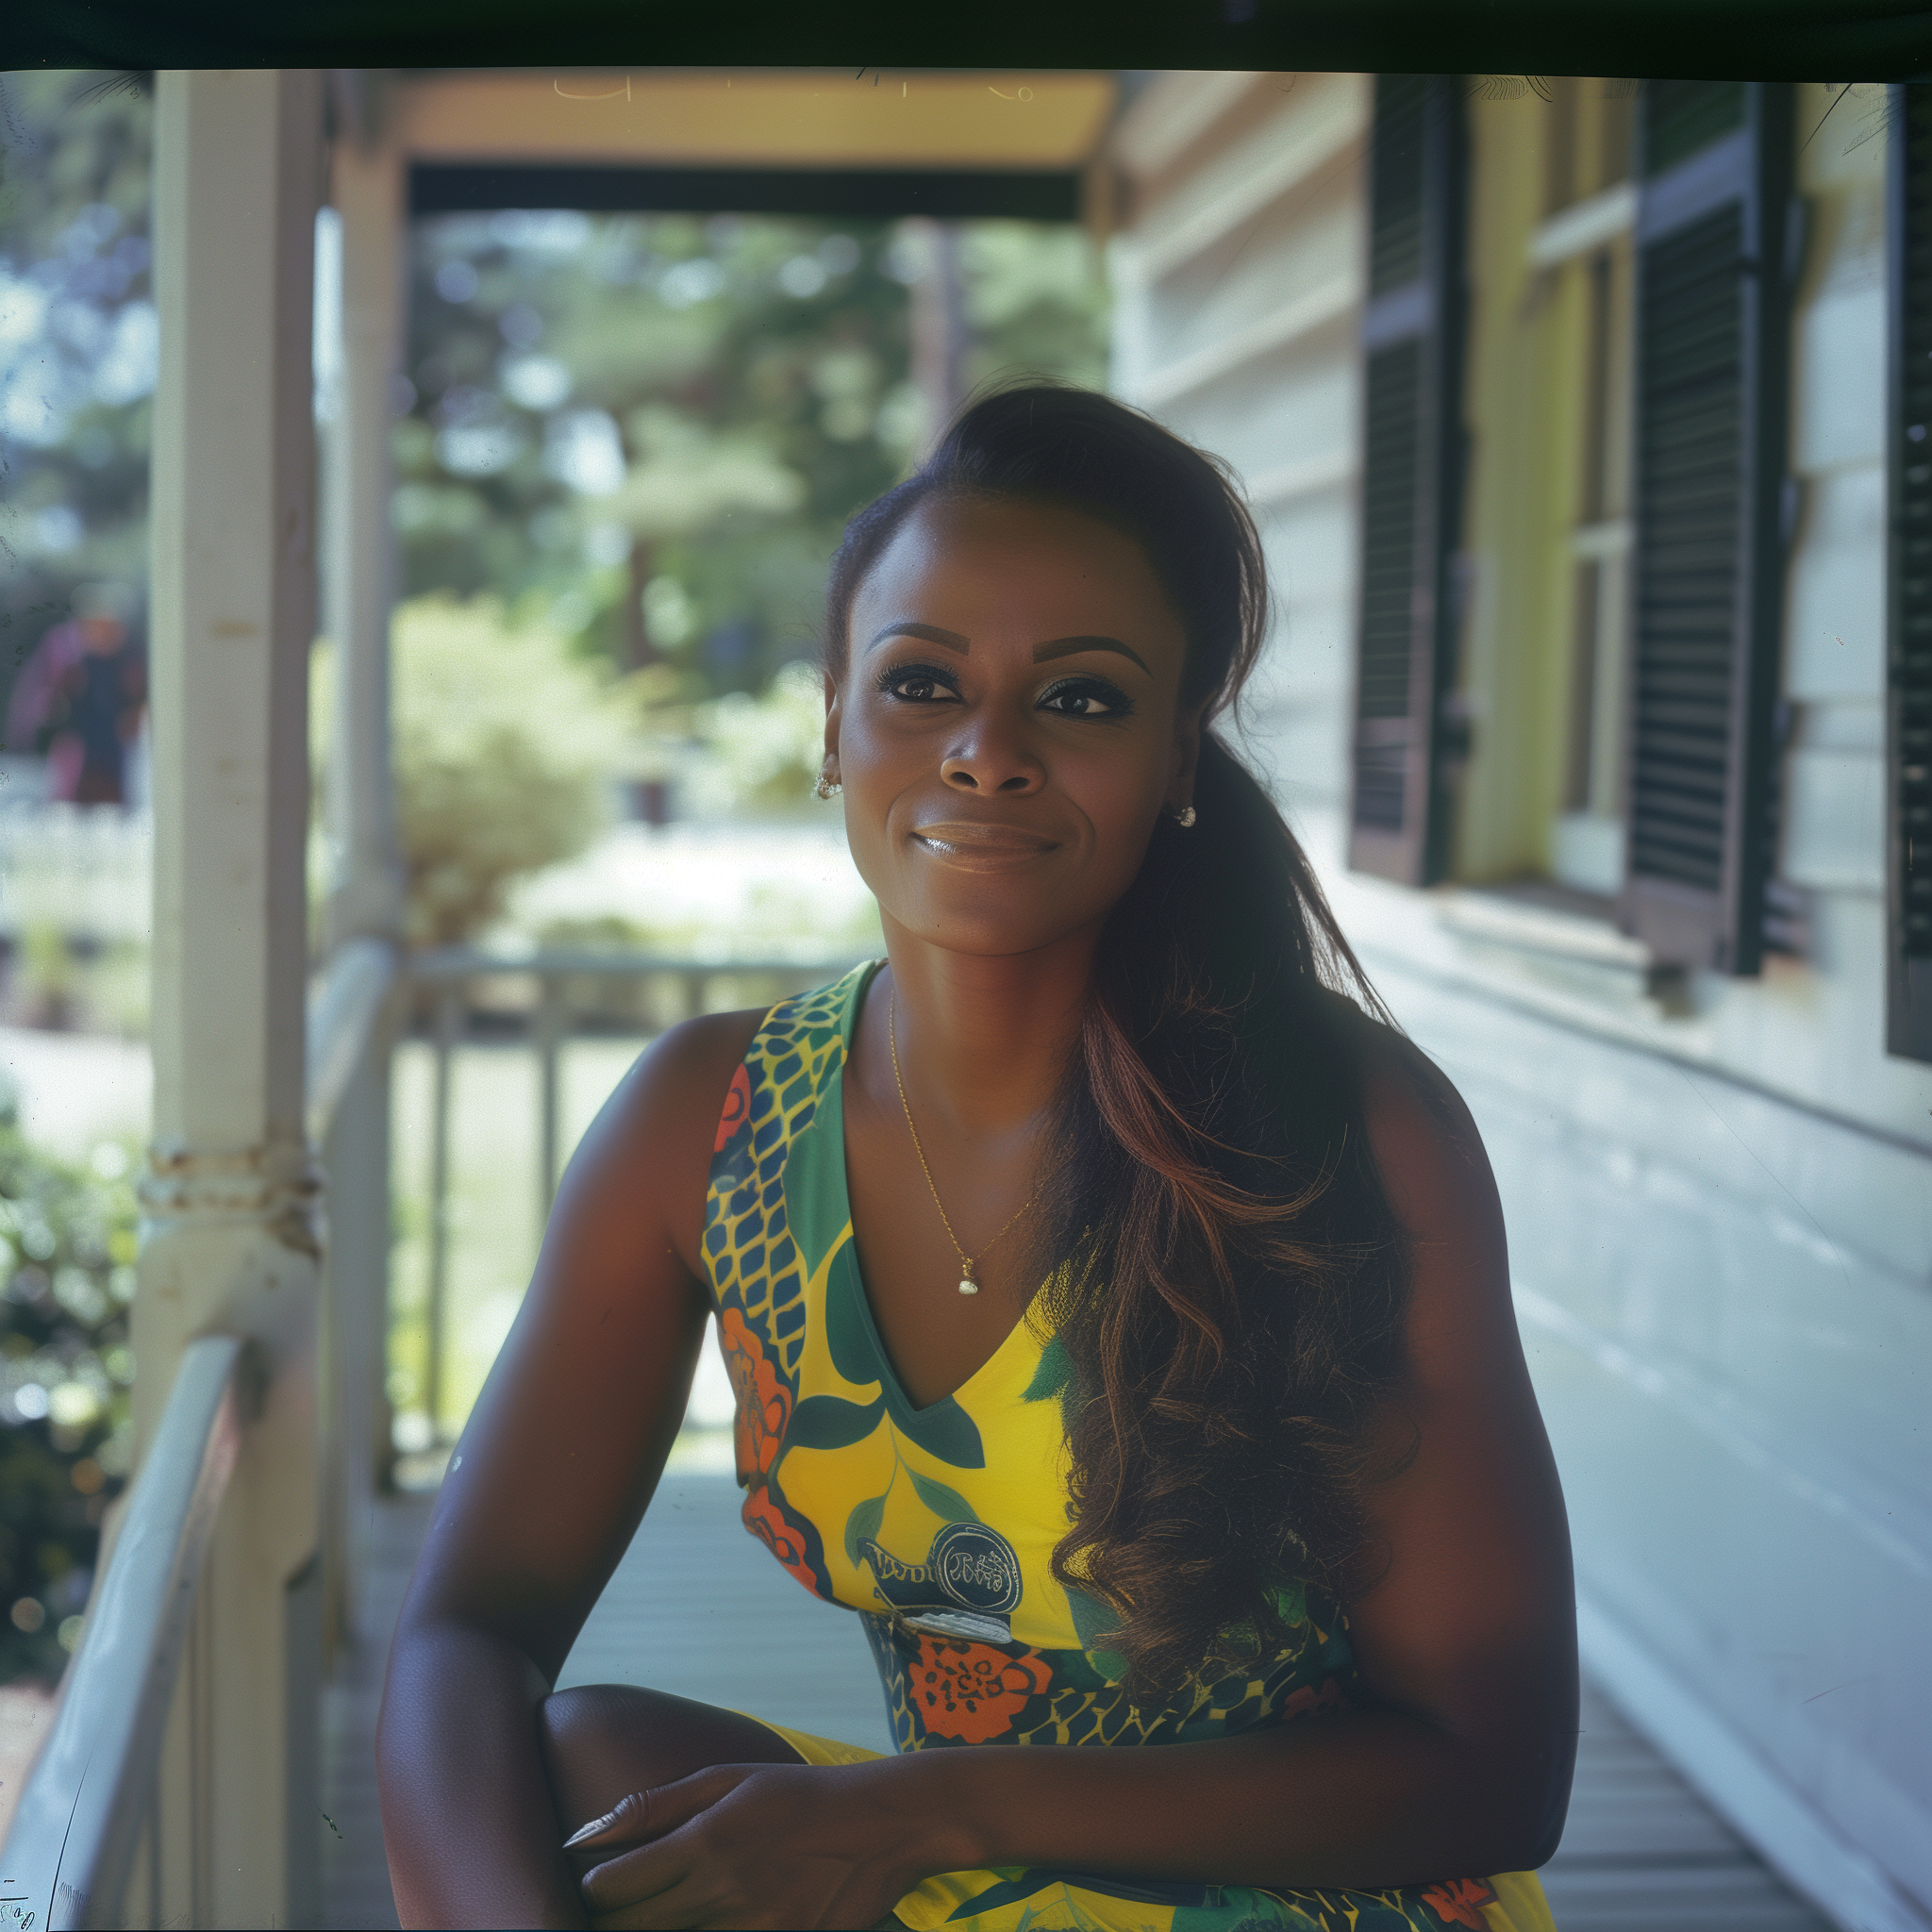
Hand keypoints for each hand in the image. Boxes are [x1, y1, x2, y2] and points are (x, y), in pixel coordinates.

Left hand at [564, 1759, 934, 1929]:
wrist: (884, 1826)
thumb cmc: (800, 1795)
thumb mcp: (729, 1779)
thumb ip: (654, 1806)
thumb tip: (580, 1835)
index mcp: (704, 1842)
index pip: (610, 1889)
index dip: (594, 1890)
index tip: (603, 1882)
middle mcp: (722, 1892)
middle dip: (616, 1921)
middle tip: (628, 1905)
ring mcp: (752, 1929)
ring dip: (661, 1931)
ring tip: (673, 1909)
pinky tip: (712, 1920)